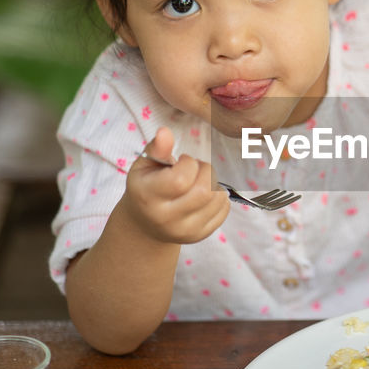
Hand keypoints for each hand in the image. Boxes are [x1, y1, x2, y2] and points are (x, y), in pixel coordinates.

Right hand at [121, 127, 229, 244]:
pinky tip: (205, 194)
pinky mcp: (199, 236)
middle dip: (206, 170)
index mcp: (148, 197)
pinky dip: (220, 196)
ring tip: (199, 180)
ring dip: (214, 182)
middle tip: (195, 169)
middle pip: (204, 191)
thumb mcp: (145, 166)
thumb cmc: (147, 187)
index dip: (188, 163)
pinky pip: (224, 210)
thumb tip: (165, 132)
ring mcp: (184, 231)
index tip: (182, 161)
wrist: (145, 225)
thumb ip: (156, 148)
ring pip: (217, 199)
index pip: (182, 179)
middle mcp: (166, 218)